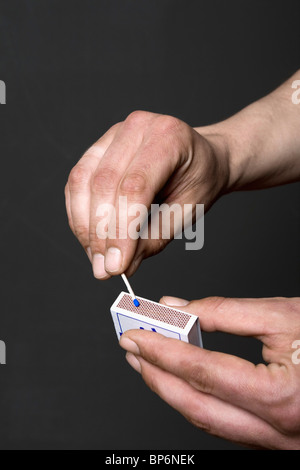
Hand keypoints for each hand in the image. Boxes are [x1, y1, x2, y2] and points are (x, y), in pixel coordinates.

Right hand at [65, 111, 228, 278]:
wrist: (201, 158)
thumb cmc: (200, 181)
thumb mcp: (189, 212)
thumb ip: (155, 238)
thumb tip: (121, 266)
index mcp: (169, 137)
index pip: (135, 186)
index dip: (122, 230)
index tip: (117, 266)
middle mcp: (138, 127)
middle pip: (104, 183)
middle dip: (101, 234)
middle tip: (104, 269)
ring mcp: (114, 134)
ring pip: (83, 182)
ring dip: (85, 227)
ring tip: (97, 258)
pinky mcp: (99, 147)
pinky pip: (77, 181)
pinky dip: (79, 214)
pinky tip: (90, 238)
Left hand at [119, 296, 299, 448]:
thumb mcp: (284, 315)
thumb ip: (225, 312)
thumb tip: (178, 308)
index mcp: (283, 398)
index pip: (203, 373)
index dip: (163, 351)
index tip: (135, 335)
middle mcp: (279, 431)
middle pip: (196, 406)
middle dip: (156, 375)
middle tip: (131, 348)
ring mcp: (276, 442)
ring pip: (206, 420)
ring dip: (172, 389)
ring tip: (148, 360)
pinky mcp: (273, 439)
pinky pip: (224, 423)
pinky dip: (197, 399)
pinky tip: (182, 379)